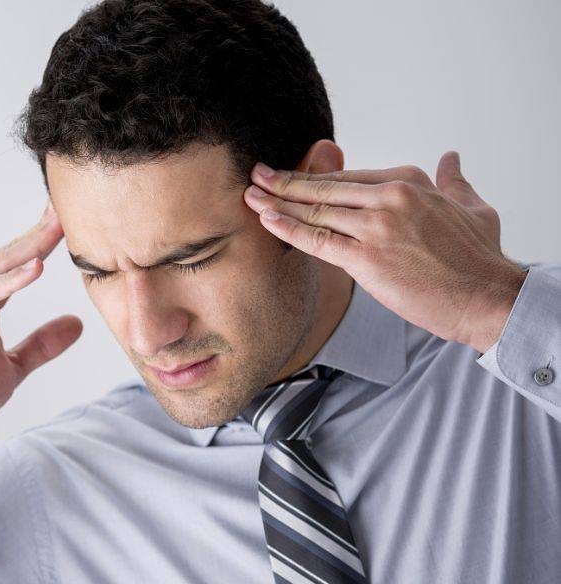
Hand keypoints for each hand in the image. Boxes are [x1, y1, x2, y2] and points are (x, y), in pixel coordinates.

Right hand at [0, 201, 82, 437]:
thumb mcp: (13, 366)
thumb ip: (42, 344)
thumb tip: (76, 324)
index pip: (16, 260)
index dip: (42, 239)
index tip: (68, 217)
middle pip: (9, 255)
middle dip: (40, 231)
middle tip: (67, 206)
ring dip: (29, 247)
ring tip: (58, 226)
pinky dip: (9, 281)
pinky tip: (36, 268)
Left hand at [242, 150, 526, 354]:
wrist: (487, 296)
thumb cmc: (480, 258)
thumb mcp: (472, 206)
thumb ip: (454, 180)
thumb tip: (451, 157)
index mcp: (408, 182)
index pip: (347, 179)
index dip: (313, 178)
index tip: (288, 176)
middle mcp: (389, 198)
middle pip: (325, 189)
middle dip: (284, 182)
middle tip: (256, 175)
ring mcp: (376, 227)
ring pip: (316, 212)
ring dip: (277, 203)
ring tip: (250, 197)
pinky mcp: (367, 259)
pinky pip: (317, 241)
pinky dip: (288, 229)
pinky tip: (266, 220)